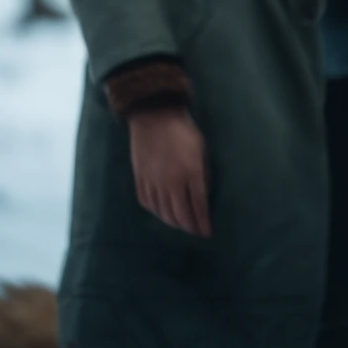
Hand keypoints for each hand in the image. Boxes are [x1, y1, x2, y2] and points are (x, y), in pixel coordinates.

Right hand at [127, 105, 211, 237]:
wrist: (154, 114)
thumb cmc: (183, 129)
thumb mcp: (201, 148)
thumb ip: (203, 173)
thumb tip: (203, 195)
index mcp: (191, 172)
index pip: (199, 206)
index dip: (203, 223)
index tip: (208, 233)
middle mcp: (172, 181)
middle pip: (180, 215)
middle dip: (190, 227)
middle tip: (195, 231)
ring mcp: (154, 181)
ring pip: (163, 212)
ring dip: (174, 222)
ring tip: (181, 224)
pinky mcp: (140, 178)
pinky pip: (147, 202)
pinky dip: (156, 212)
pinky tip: (162, 212)